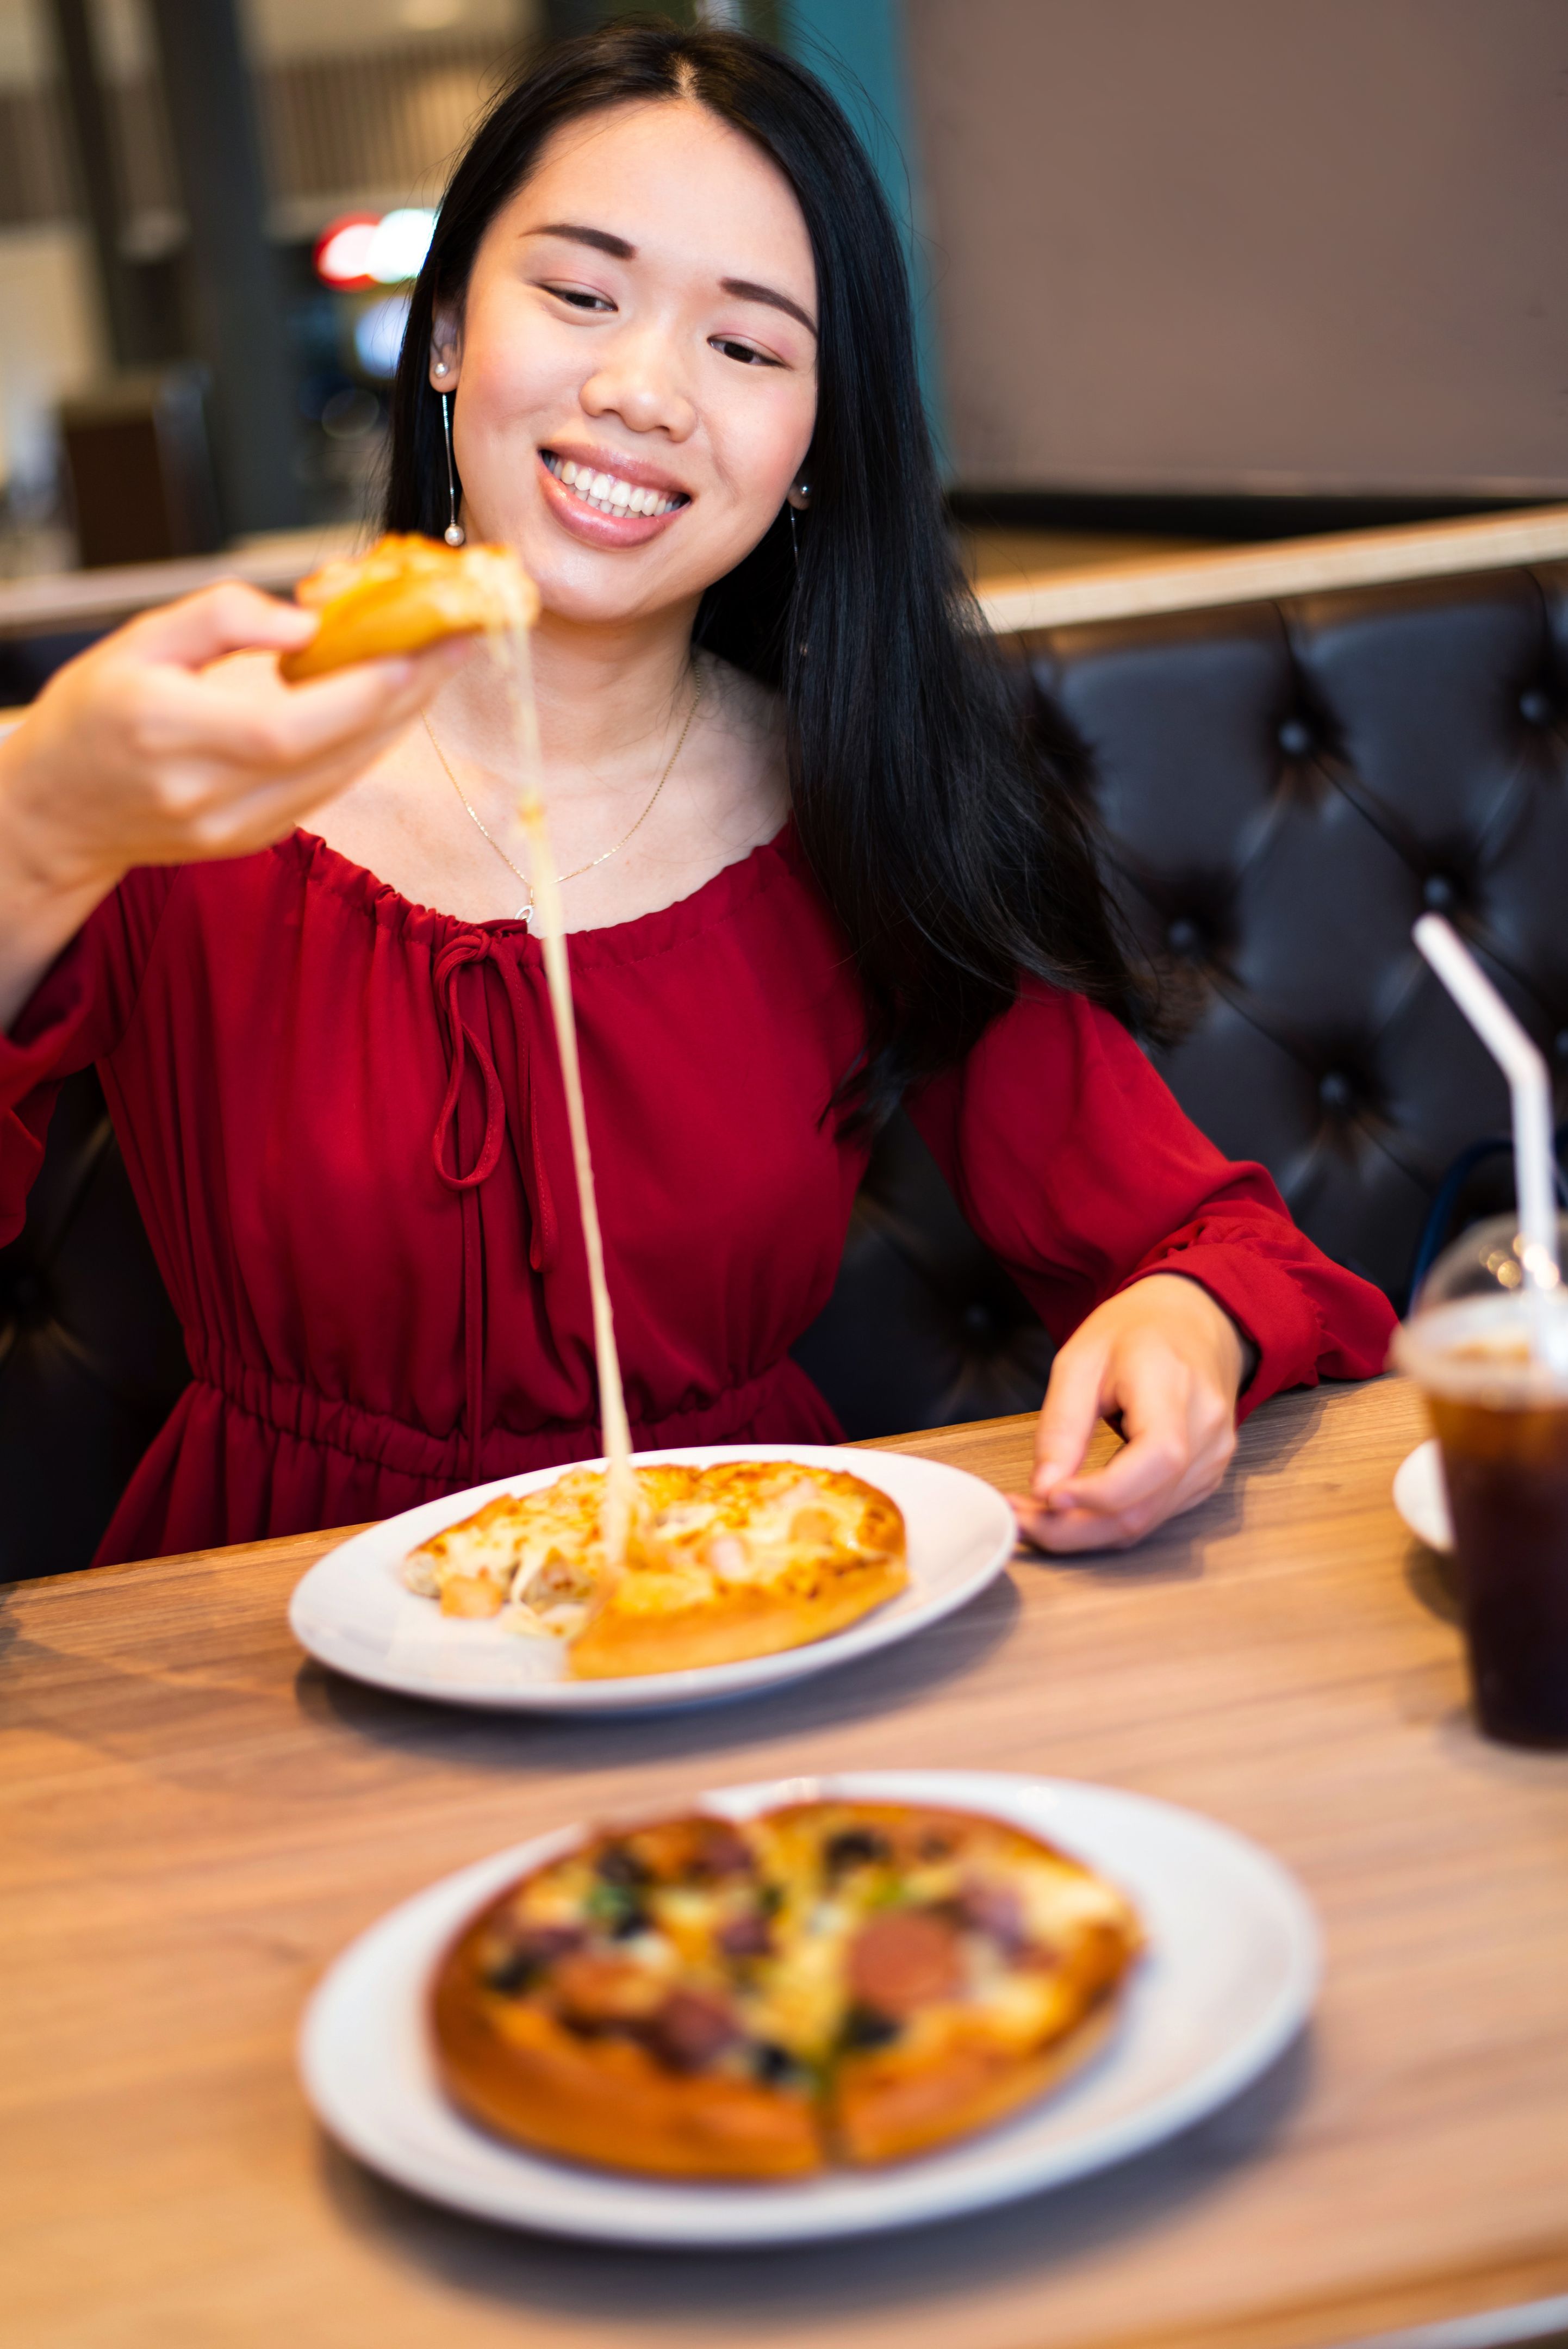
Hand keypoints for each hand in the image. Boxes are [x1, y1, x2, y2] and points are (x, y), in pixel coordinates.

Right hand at [0, 581, 472, 1024]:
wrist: (56, 810)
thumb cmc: (93, 714)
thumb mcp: (138, 638)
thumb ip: (221, 619)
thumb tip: (306, 624)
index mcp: (168, 732)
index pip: (287, 724)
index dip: (360, 691)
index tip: (416, 648)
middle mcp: (205, 793)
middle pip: (331, 751)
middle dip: (405, 695)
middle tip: (454, 642)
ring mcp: (233, 828)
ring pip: (342, 775)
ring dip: (397, 721)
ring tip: (435, 666)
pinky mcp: (252, 841)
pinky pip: (328, 791)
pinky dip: (365, 746)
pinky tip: (391, 707)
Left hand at [1009, 1273, 1246, 1552]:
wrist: (1191, 1320)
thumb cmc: (1136, 1331)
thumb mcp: (1081, 1360)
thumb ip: (1062, 1425)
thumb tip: (1045, 1489)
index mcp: (1176, 1386)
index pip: (1157, 1458)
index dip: (1102, 1491)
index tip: (1047, 1496)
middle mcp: (1206, 1431)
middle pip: (1144, 1507)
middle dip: (1073, 1528)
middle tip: (1019, 1520)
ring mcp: (1211, 1460)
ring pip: (1144, 1523)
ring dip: (1083, 1533)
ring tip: (1032, 1516)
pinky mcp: (1204, 1477)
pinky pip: (1152, 1516)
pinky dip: (1106, 1523)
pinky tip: (1070, 1512)